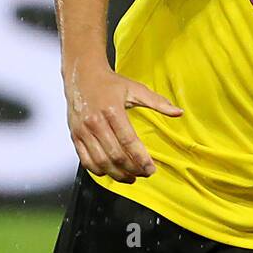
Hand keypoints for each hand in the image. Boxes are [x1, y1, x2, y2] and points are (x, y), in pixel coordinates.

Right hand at [64, 62, 182, 183]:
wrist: (82, 75)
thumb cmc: (109, 83)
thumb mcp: (135, 89)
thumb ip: (158, 102)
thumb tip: (178, 112)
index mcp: (112, 110)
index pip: (129, 141)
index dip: (141, 158)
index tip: (151, 168)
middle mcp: (95, 122)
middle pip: (115, 155)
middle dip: (132, 169)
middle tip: (144, 174)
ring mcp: (83, 131)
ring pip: (100, 161)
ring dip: (117, 174)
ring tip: (130, 177)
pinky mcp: (74, 136)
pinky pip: (85, 161)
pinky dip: (98, 171)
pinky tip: (111, 172)